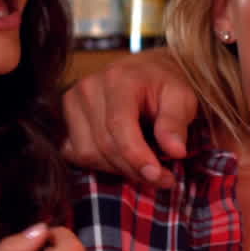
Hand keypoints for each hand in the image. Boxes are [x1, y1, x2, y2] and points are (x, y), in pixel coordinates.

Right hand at [62, 48, 197, 188]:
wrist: (146, 71)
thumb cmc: (166, 86)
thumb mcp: (182, 98)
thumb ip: (176, 123)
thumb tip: (175, 152)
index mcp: (118, 79)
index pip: (119, 126)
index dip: (137, 156)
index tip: (158, 176)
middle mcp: (88, 88)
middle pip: (105, 144)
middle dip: (135, 169)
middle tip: (163, 179)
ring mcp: (73, 102)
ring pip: (89, 153)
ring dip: (119, 169)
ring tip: (146, 167)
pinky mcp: (67, 118)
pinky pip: (76, 154)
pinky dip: (101, 164)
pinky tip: (123, 159)